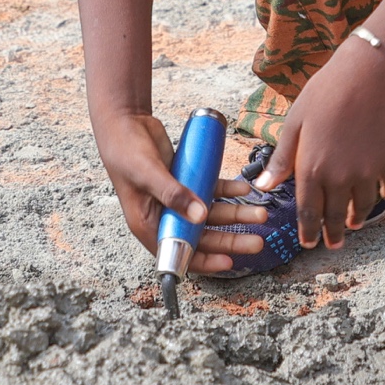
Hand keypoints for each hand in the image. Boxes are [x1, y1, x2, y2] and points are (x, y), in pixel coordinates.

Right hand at [93, 112, 266, 272]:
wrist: (125, 122)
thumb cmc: (125, 150)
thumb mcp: (147, 174)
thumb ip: (173, 194)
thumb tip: (200, 217)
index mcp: (148, 224)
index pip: (178, 252)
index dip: (204, 260)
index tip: (228, 262)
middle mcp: (165, 216)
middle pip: (202, 236)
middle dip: (230, 239)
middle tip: (257, 241)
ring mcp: (178, 200)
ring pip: (212, 215)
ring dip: (236, 215)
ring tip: (260, 213)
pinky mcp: (187, 182)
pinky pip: (212, 192)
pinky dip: (229, 192)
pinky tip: (244, 190)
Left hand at [254, 39, 384, 249]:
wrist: (364, 77)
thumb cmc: (322, 95)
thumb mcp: (294, 124)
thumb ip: (282, 159)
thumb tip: (263, 186)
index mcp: (311, 170)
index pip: (308, 212)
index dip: (308, 231)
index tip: (308, 243)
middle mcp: (339, 178)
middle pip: (335, 217)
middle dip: (333, 234)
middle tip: (332, 244)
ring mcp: (366, 173)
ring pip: (362, 207)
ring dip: (356, 219)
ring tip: (353, 223)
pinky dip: (383, 195)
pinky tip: (379, 195)